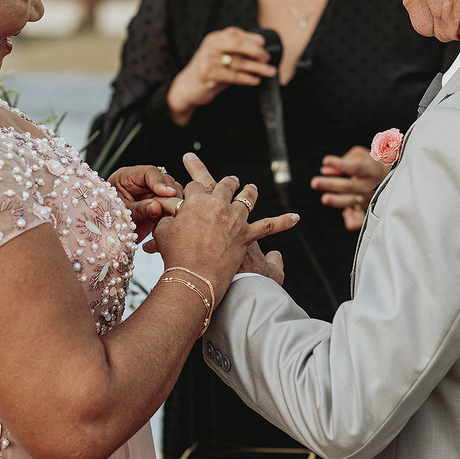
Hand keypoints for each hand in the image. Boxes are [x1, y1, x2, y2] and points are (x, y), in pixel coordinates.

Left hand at [108, 165, 180, 241]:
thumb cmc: (108, 222)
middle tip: (171, 209)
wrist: (108, 237)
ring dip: (173, 204)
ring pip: (172, 192)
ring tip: (168, 217)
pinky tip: (169, 221)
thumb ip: (139, 210)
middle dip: (170, 195)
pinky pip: (172, 205)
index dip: (160, 182)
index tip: (169, 193)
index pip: (149, 172)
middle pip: (165, 180)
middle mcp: (142, 182)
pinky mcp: (159, 205)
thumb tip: (157, 206)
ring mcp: (152, 193)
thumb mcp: (121, 215)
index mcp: (127, 177)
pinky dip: (173, 213)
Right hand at [145, 154, 297, 289]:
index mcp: (196, 200)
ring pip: (247, 198)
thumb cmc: (175, 256)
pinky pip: (269, 227)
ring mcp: (235, 219)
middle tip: (230, 180)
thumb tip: (169, 216)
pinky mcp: (246, 236)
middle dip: (226, 182)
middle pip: (224, 186)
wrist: (193, 278)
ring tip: (252, 188)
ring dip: (250, 191)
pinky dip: (284, 221)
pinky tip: (295, 217)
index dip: (194, 188)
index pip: (196, 186)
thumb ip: (167, 219)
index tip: (194, 189)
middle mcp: (218, 205)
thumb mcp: (163, 232)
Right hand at [166, 28, 276, 125]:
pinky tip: (256, 80)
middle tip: (267, 57)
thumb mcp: (219, 57)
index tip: (263, 43)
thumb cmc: (208, 72)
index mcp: (214, 39)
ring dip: (257, 67)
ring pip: (237, 62)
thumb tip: (260, 52)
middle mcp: (210, 47)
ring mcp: (208, 60)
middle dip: (255, 51)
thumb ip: (234, 53)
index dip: (250, 37)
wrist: (186, 88)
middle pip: (237, 44)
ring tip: (269, 71)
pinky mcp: (208, 74)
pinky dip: (246, 78)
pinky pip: (232, 76)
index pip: (234, 33)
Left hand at [311, 145, 389, 231]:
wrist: (392, 179)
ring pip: (352, 202)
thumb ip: (343, 161)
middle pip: (349, 186)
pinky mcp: (367, 210)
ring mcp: (369, 199)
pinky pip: (359, 220)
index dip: (341, 164)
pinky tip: (345, 215)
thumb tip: (325, 170)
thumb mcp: (360, 155)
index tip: (326, 161)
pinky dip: (351, 220)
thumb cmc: (371, 165)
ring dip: (337, 201)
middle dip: (331, 184)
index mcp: (371, 169)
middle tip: (315, 182)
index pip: (356, 166)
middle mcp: (371, 185)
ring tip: (325, 198)